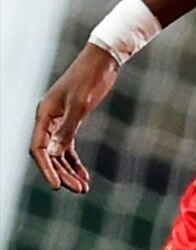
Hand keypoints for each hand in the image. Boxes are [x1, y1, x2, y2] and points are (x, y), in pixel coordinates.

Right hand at [30, 43, 118, 193]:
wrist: (105, 59)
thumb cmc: (90, 77)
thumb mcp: (80, 104)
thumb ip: (66, 129)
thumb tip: (51, 154)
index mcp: (44, 114)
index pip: (37, 148)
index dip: (46, 169)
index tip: (57, 186)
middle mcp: (48, 119)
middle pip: (49, 154)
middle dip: (63, 174)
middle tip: (79, 190)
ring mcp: (59, 120)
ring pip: (59, 152)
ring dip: (70, 170)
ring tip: (83, 188)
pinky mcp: (73, 119)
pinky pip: (69, 145)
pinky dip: (75, 160)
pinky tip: (84, 174)